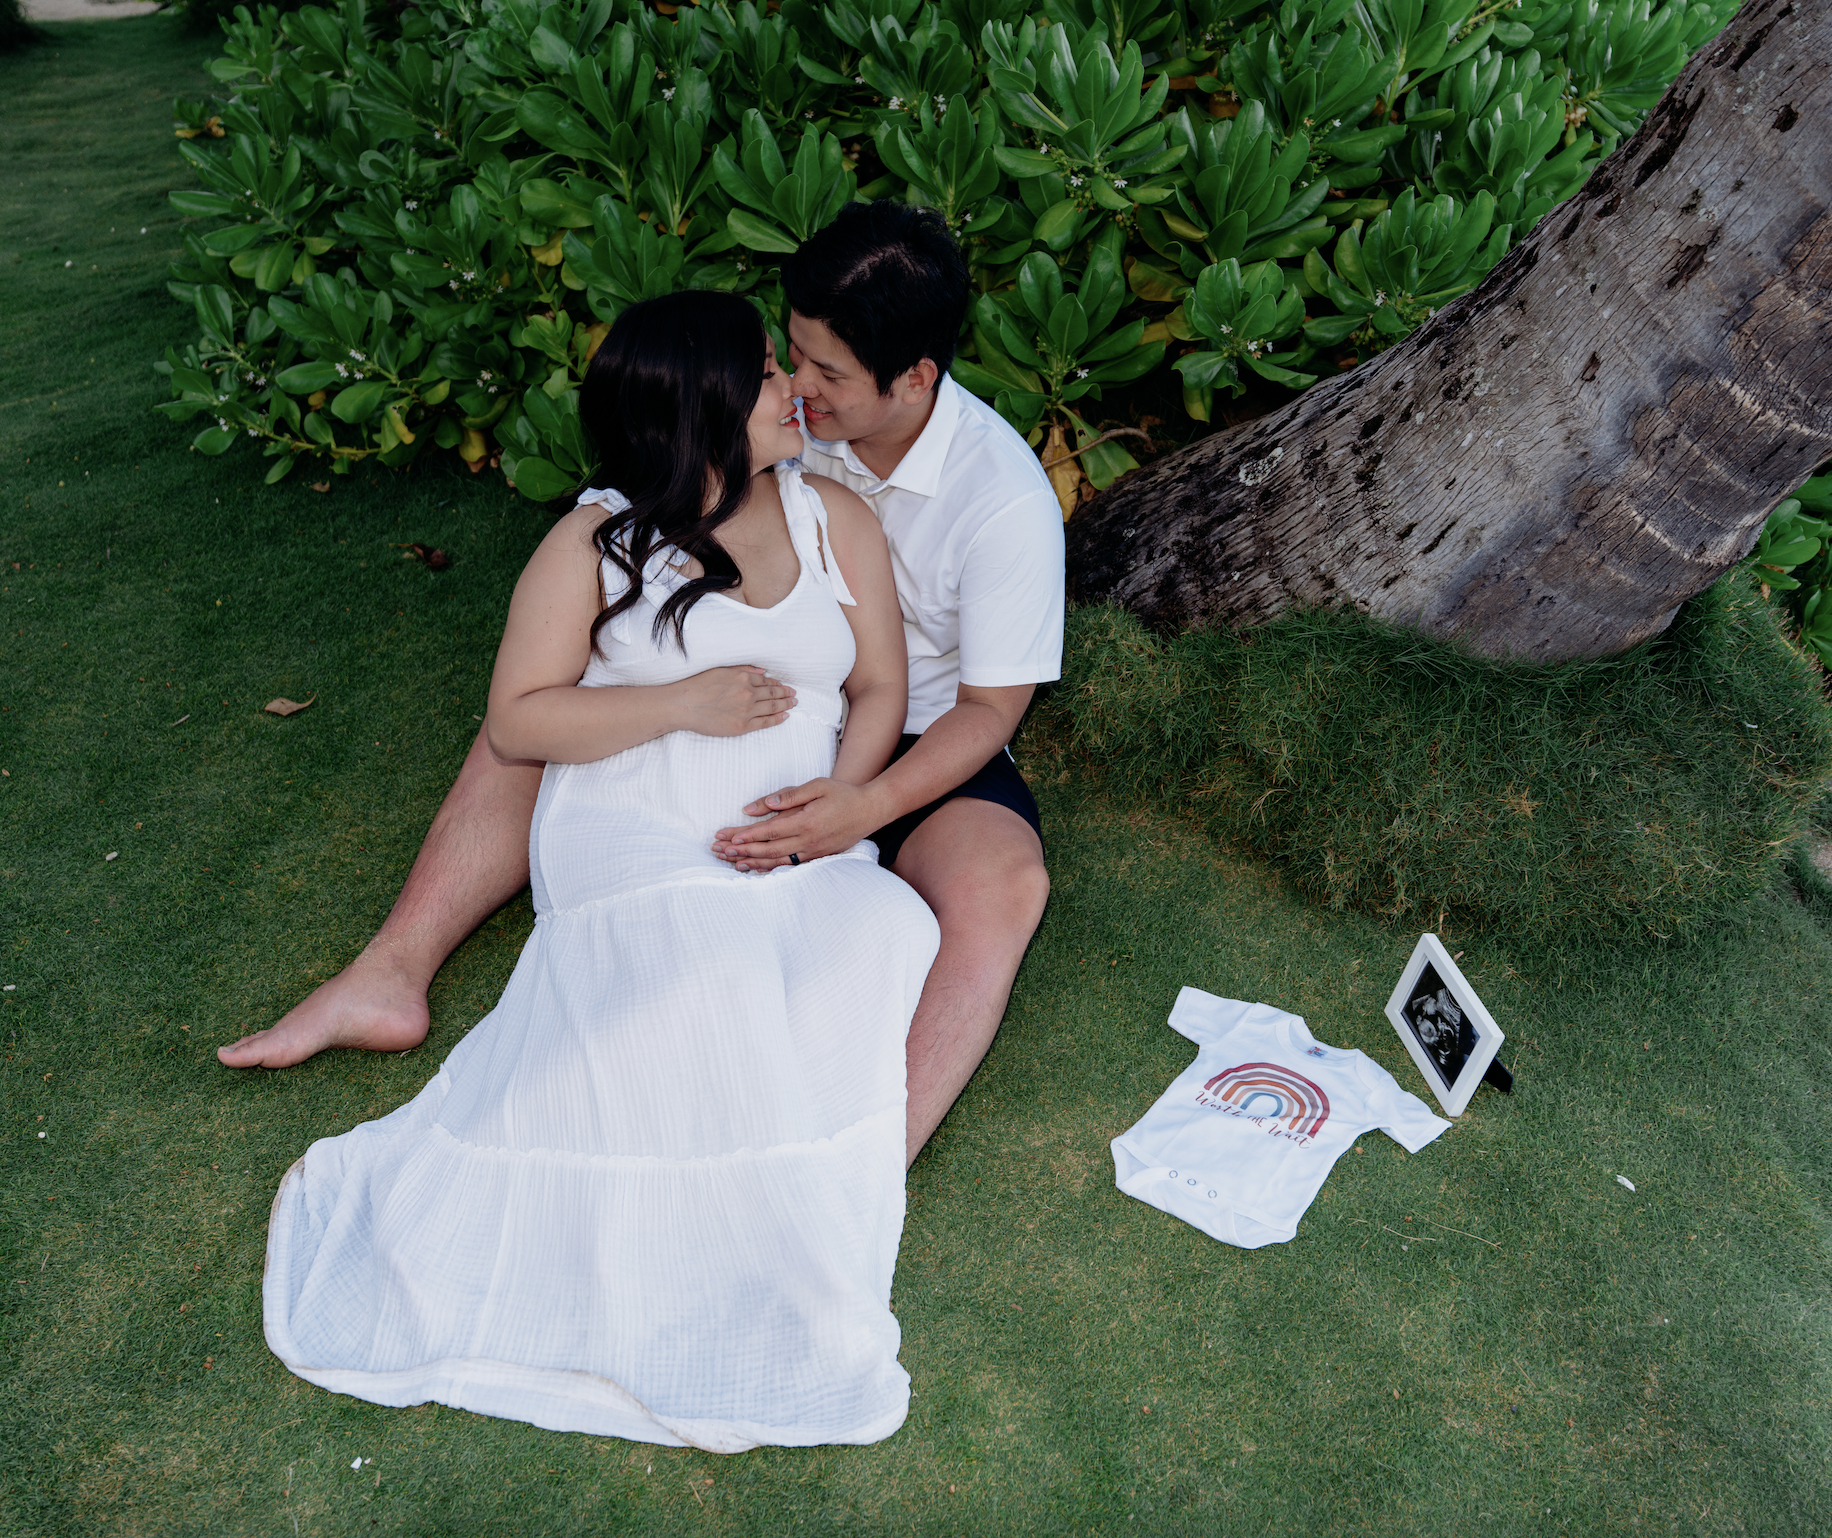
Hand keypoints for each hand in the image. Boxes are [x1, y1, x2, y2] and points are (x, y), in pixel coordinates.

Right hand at [674, 666, 795, 736]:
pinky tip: (785, 716)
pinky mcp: (742, 726)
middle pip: (773, 694)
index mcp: (743, 678)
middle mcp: (748, 693)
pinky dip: (777, 719)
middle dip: (786, 694)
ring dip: (785, 705)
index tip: (783, 685)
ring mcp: (746, 710)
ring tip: (793, 703)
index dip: (776, 684)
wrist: (685, 705)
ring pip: (772, 707)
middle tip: (794, 694)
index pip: (765, 681)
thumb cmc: (698, 686)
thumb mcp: (721, 670)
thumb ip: (743, 669)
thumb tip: (762, 671)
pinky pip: (765, 722)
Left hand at [711, 778, 882, 871]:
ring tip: (733, 862)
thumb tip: (762, 804)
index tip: (729, 837)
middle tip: (721, 851)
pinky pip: (790, 866)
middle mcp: (809, 840)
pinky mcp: (817, 856)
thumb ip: (788, 795)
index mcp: (807, 821)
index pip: (770, 831)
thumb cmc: (842, 794)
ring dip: (754, 863)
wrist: (870, 811)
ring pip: (778, 861)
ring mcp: (813, 851)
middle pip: (769, 849)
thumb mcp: (816, 786)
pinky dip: (771, 868)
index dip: (748, 835)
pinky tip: (758, 868)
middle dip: (743, 851)